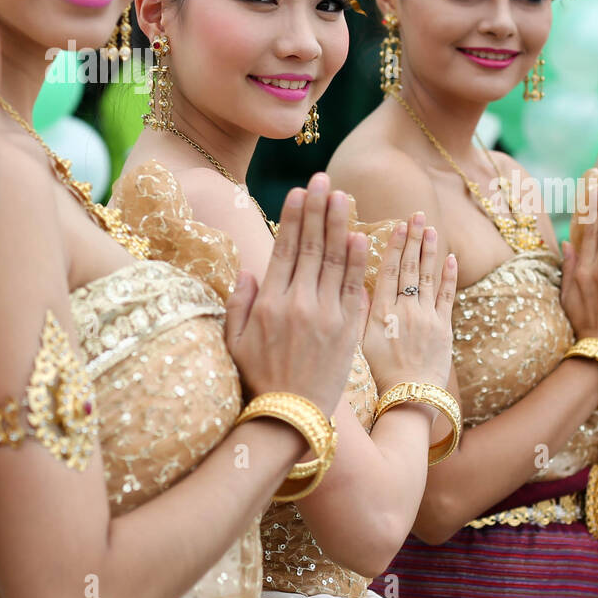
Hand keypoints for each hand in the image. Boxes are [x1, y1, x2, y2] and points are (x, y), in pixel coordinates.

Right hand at [225, 175, 367, 409]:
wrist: (291, 417)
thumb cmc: (258, 379)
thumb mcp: (235, 341)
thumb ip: (240, 303)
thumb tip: (249, 270)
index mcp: (269, 303)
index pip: (285, 249)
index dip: (294, 217)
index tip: (299, 191)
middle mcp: (299, 303)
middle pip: (312, 246)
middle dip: (319, 210)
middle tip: (324, 180)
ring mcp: (326, 315)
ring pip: (336, 261)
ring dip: (340, 225)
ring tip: (343, 196)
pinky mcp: (347, 330)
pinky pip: (355, 287)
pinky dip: (359, 262)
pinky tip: (363, 237)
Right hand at [363, 212, 457, 391]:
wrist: (408, 399)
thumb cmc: (377, 376)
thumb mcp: (356, 345)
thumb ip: (354, 314)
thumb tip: (350, 284)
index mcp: (380, 313)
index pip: (388, 271)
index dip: (394, 246)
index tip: (397, 225)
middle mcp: (405, 310)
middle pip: (410, 267)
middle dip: (414, 239)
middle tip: (417, 214)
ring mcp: (427, 318)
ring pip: (429, 277)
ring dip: (431, 250)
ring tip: (432, 227)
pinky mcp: (444, 328)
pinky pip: (447, 296)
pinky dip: (449, 276)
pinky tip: (450, 257)